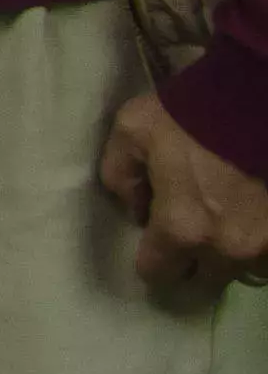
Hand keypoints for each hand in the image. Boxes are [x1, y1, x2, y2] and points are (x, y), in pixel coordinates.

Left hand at [96, 91, 267, 290]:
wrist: (259, 95)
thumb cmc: (192, 111)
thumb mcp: (132, 131)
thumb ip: (120, 175)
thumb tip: (136, 209)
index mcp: (182, 228)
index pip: (158, 273)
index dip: (152, 259)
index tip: (155, 243)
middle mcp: (228, 248)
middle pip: (204, 278)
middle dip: (194, 260)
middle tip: (193, 232)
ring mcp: (267, 244)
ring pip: (244, 270)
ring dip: (233, 254)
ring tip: (228, 223)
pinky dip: (261, 244)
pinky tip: (253, 217)